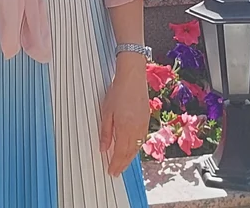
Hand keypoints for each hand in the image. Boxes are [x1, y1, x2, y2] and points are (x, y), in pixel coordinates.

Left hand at [99, 55, 149, 175]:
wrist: (133, 78)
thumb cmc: (118, 92)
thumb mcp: (106, 113)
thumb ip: (105, 133)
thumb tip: (103, 149)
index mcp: (125, 128)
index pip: (120, 153)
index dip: (116, 164)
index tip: (111, 172)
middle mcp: (136, 129)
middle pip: (130, 153)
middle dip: (123, 164)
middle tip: (116, 172)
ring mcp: (143, 125)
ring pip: (137, 148)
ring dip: (130, 158)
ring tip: (122, 164)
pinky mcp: (146, 120)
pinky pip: (141, 140)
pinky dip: (136, 148)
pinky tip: (131, 149)